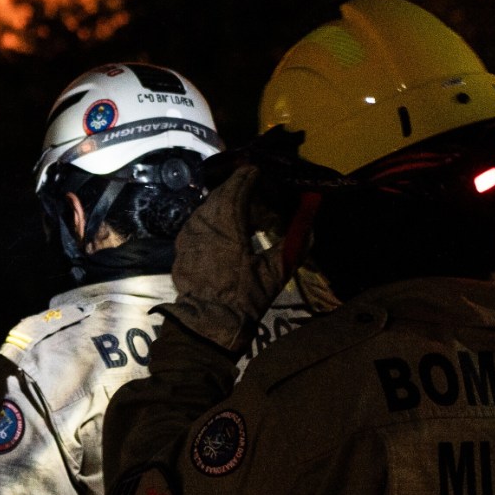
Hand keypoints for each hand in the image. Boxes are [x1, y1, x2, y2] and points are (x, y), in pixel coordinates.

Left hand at [168, 165, 286, 351]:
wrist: (207, 325)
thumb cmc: (244, 298)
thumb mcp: (274, 273)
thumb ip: (294, 244)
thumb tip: (312, 225)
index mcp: (226, 225)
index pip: (236, 190)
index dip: (247, 178)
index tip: (257, 170)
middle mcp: (203, 224)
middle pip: (219, 196)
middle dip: (236, 187)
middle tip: (252, 184)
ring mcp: (188, 236)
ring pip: (206, 208)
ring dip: (224, 202)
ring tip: (241, 204)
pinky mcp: (182, 248)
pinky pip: (198, 223)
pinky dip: (212, 218)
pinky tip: (224, 226)